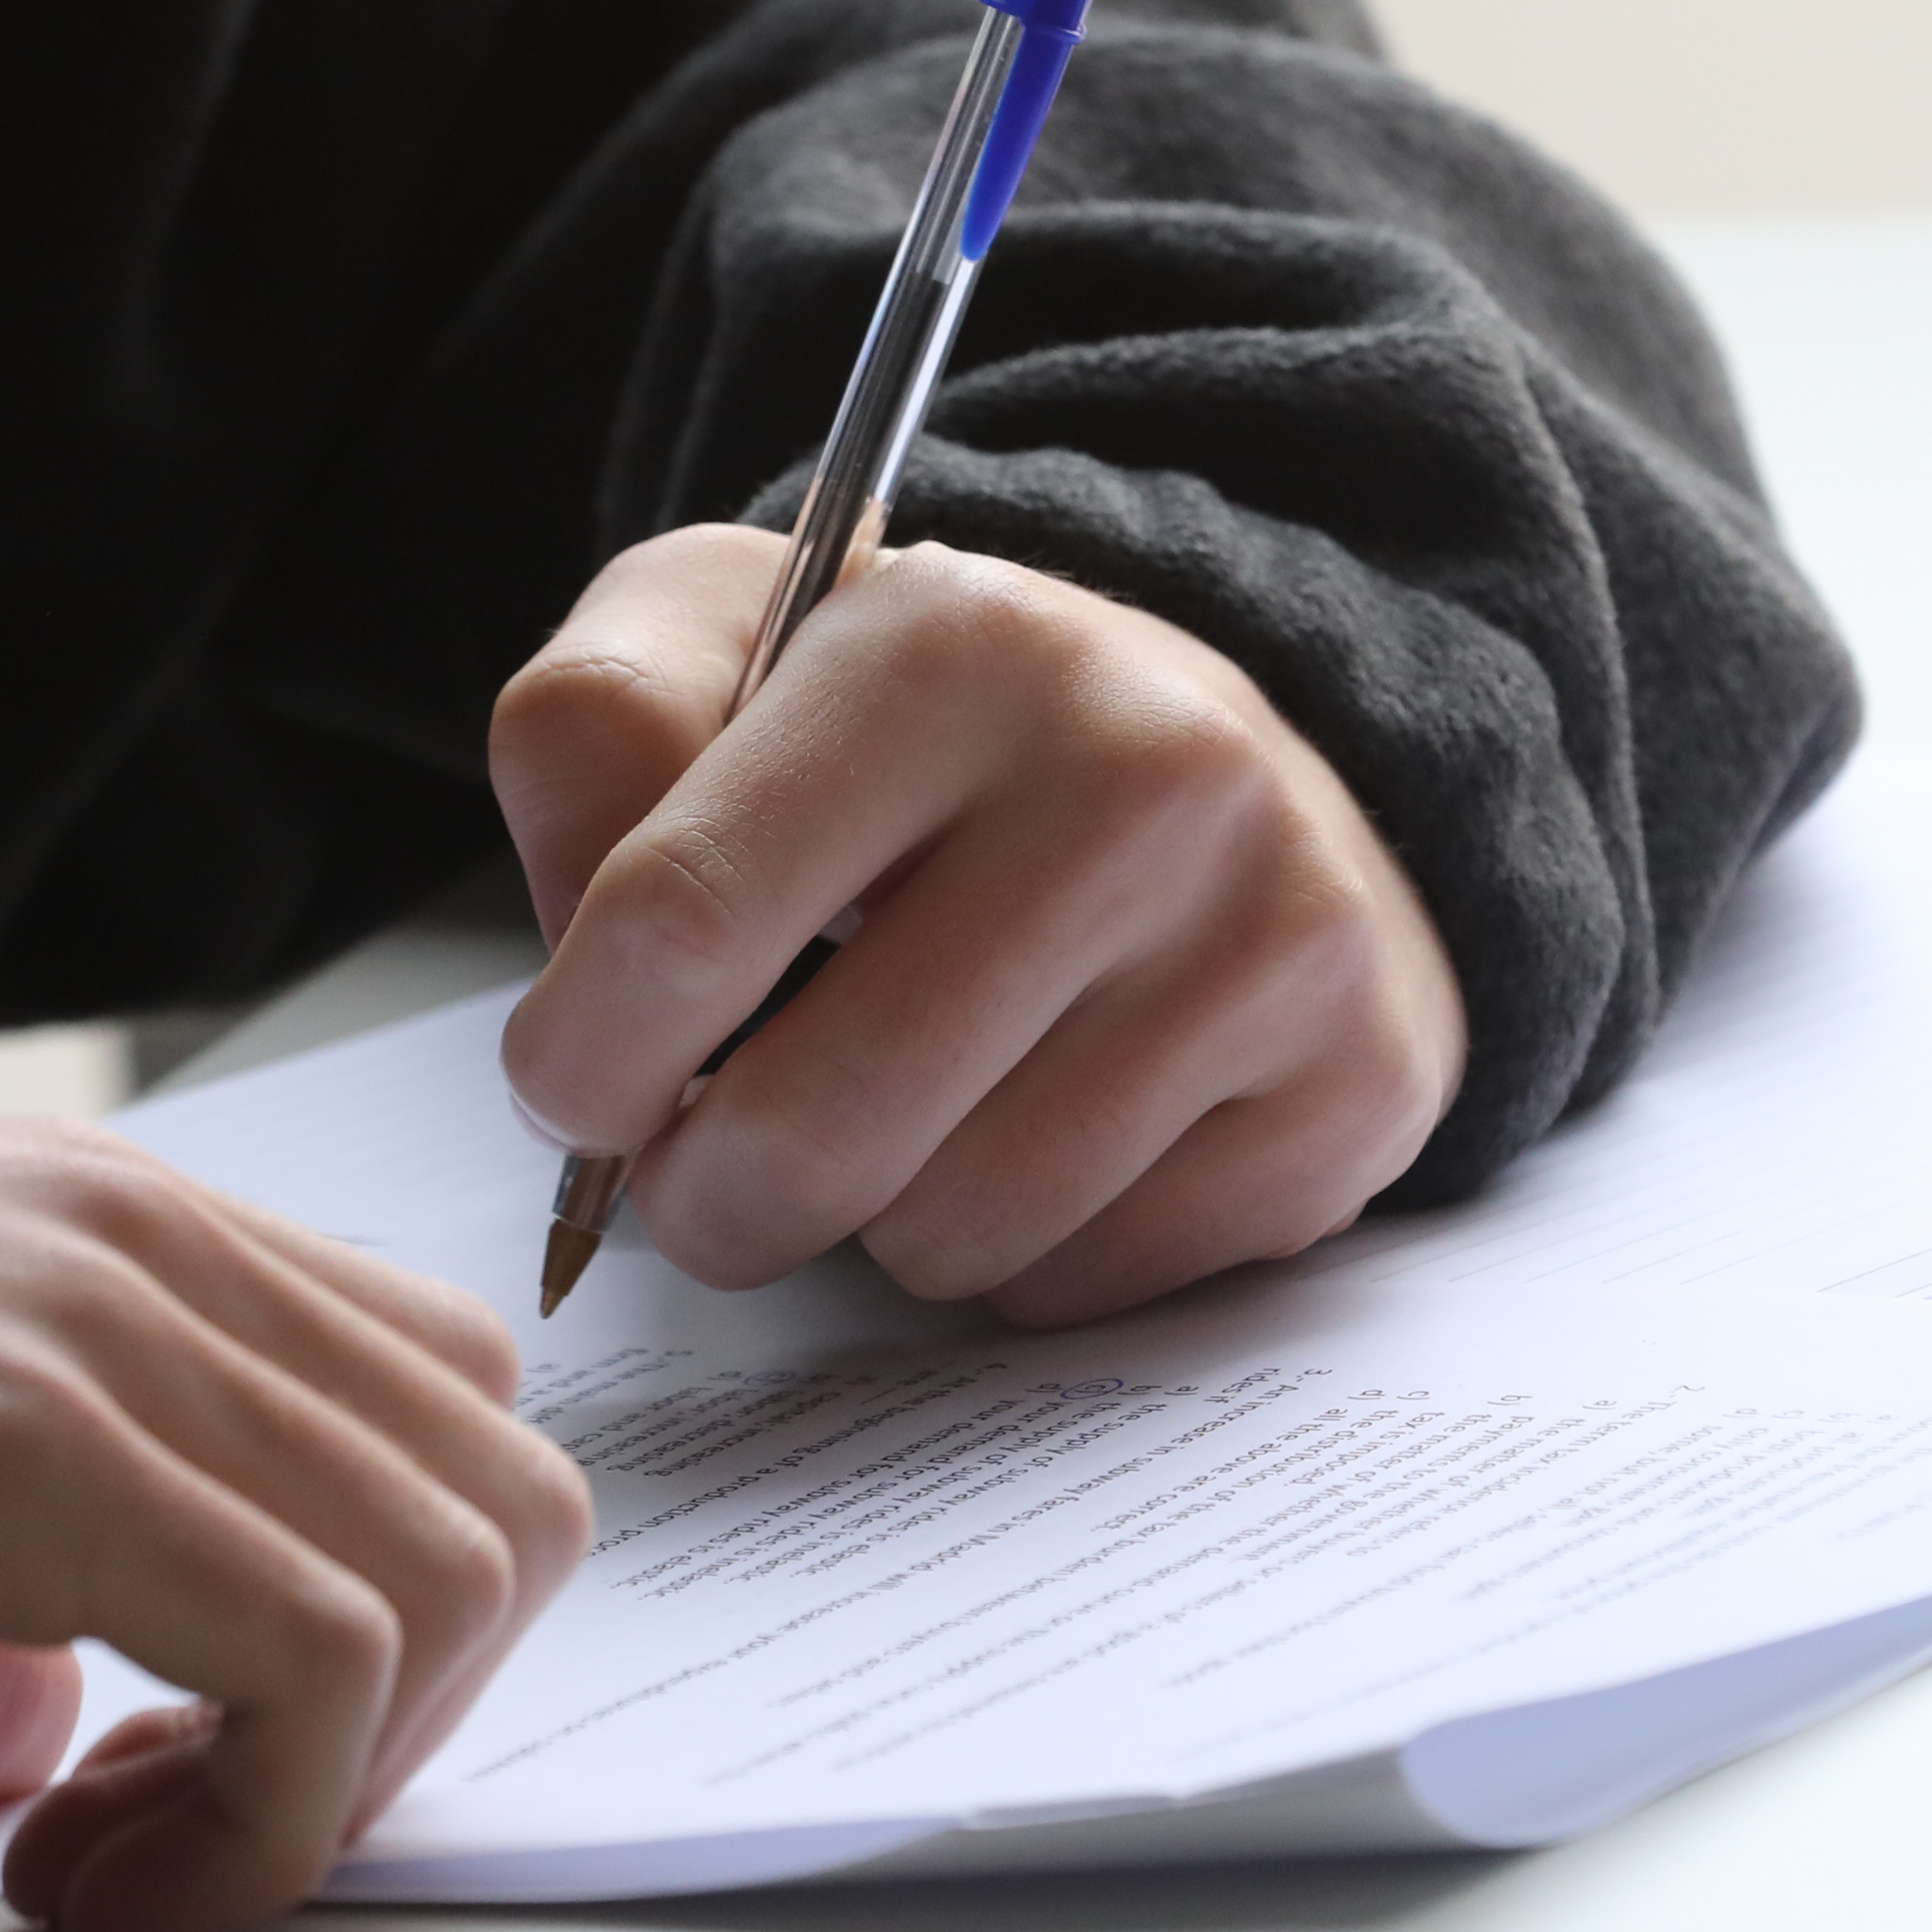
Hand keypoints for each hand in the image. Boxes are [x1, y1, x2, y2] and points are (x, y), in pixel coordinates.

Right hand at [0, 1107, 589, 1931]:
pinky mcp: (54, 1444)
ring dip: (333, 1784)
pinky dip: (262, 1826)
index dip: (388, 1611)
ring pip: (460, 1571)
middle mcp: (161, 1247)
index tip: (201, 1755)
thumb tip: (36, 1747)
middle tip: (197, 1826)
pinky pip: (325, 1662)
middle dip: (404, 1715)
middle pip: (500, 1487)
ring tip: (118, 1869)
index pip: (436, 1399)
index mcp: (128, 1230)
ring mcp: (122, 1325)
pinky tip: (88, 1883)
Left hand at [489, 526, 1466, 1326]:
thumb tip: (588, 995)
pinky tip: (1048, 1134)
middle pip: (811, 1129)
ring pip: (949, 1236)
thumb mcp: (722, 646)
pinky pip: (1084, 1285)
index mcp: (957, 645)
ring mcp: (1276, 937)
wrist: (1223, 758)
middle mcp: (1150, 773)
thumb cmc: (927, 732)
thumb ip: (592, 746)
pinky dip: (1021, 1256)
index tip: (578, 1089)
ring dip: (877, 1224)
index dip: (577, 1063)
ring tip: (908, 1112)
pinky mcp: (1353, 1087)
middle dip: (705, 1196)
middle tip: (708, 1162)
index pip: (680, 921)